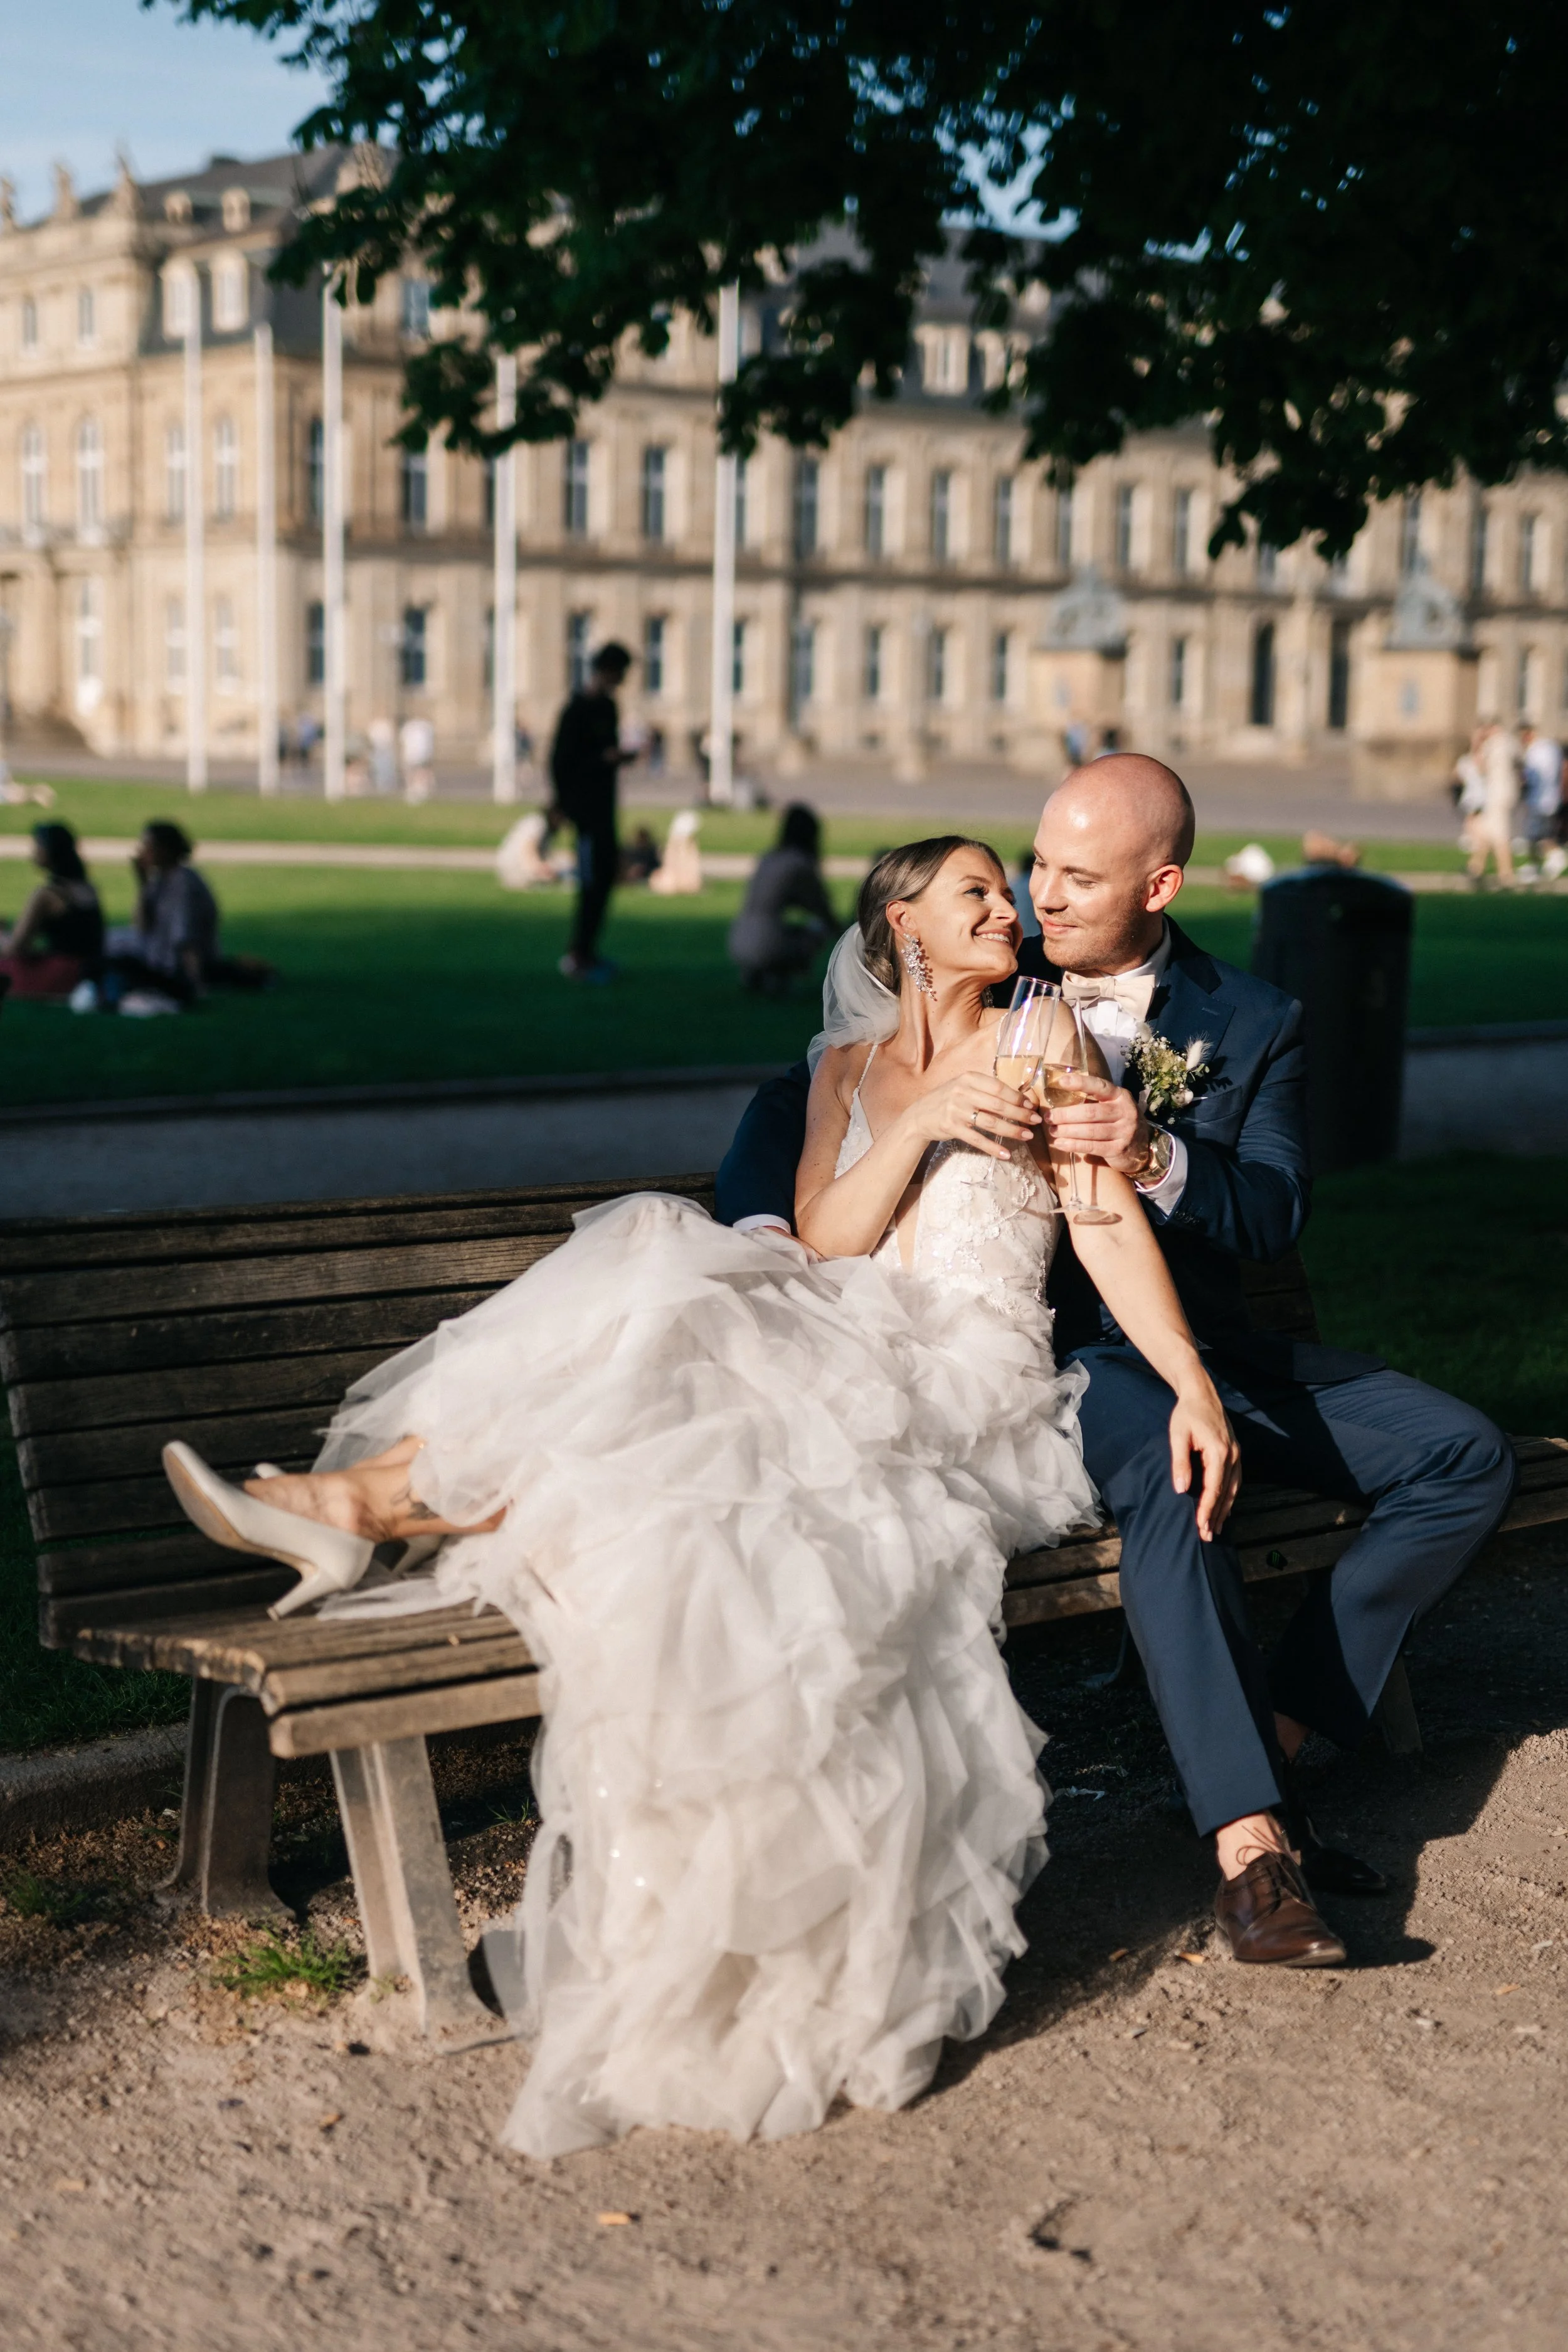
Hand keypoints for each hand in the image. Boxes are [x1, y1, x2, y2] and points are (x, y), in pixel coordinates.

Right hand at [902, 1073, 1040, 1162]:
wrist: (920, 1115)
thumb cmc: (948, 1100)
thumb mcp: (964, 1087)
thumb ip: (985, 1090)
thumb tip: (1018, 1098)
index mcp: (968, 1078)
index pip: (999, 1087)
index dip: (1017, 1097)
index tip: (1031, 1105)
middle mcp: (962, 1092)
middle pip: (998, 1105)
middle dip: (1020, 1114)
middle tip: (1036, 1121)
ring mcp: (956, 1110)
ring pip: (991, 1122)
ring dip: (1012, 1130)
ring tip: (1027, 1136)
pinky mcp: (951, 1127)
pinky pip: (977, 1139)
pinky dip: (993, 1148)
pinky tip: (1005, 1154)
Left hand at [1045, 1074, 1152, 1174]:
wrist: (1143, 1147)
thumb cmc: (1119, 1122)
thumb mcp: (1113, 1106)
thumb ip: (1094, 1101)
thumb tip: (1061, 1097)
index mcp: (1120, 1096)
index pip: (1099, 1086)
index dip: (1080, 1083)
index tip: (1061, 1082)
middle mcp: (1124, 1112)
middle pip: (1090, 1112)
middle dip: (1065, 1115)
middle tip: (1049, 1117)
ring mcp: (1123, 1131)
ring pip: (1089, 1131)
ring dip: (1067, 1131)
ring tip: (1052, 1131)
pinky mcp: (1118, 1149)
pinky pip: (1091, 1147)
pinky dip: (1073, 1145)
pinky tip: (1060, 1144)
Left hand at [1168, 1382, 1240, 1542]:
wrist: (1202, 1393)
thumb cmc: (1186, 1414)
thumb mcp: (1177, 1435)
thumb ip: (1180, 1462)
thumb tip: (1180, 1489)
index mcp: (1218, 1451)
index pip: (1213, 1488)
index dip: (1206, 1509)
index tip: (1200, 1526)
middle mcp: (1232, 1455)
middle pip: (1225, 1492)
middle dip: (1216, 1515)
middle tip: (1208, 1537)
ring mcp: (1236, 1454)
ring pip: (1234, 1489)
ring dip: (1225, 1509)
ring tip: (1216, 1528)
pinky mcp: (1235, 1453)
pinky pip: (1236, 1480)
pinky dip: (1230, 1497)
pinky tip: (1224, 1508)